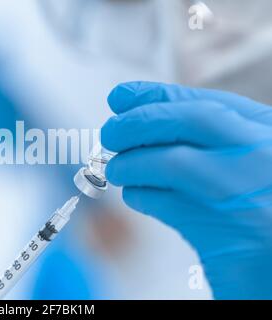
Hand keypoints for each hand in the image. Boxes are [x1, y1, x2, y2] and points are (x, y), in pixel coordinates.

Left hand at [101, 81, 271, 298]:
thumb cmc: (257, 201)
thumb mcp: (249, 155)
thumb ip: (211, 132)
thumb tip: (141, 105)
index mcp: (267, 133)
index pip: (205, 103)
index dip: (154, 96)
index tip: (119, 97)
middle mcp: (261, 157)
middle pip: (188, 121)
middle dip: (137, 123)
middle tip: (110, 134)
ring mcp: (245, 195)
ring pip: (172, 164)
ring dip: (131, 164)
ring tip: (119, 170)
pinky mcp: (228, 237)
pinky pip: (167, 206)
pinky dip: (141, 195)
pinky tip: (138, 195)